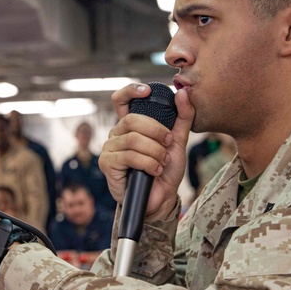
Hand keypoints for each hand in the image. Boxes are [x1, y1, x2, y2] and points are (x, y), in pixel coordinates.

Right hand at [99, 83, 194, 219]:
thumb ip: (182, 117)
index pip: (120, 100)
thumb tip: (182, 93)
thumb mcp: (178, 141)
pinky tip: (154, 171)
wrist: (162, 198)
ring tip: (162, 162)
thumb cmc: (166, 170)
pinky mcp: (107, 164)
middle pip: (132, 120)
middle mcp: (117, 134)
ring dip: (155, 152)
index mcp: (130, 125)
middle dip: (156, 132)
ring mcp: (110, 148)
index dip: (130, 91)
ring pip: (133, 139)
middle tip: (168, 144)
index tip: (147, 91)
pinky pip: (129, 156)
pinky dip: (148, 163)